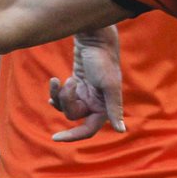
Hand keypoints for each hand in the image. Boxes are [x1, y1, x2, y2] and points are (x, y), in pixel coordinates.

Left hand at [47, 25, 123, 141]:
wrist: (95, 40)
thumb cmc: (103, 60)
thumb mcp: (109, 85)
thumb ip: (114, 108)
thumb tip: (121, 130)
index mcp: (104, 107)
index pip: (88, 129)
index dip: (72, 136)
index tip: (54, 138)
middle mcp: (95, 104)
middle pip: (73, 115)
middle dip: (66, 101)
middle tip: (68, 82)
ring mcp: (84, 95)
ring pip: (65, 106)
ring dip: (60, 95)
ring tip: (60, 79)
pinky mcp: (77, 85)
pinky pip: (62, 96)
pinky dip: (56, 91)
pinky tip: (54, 82)